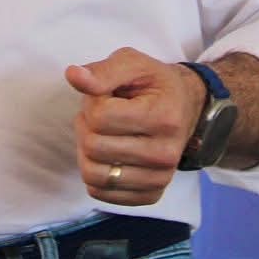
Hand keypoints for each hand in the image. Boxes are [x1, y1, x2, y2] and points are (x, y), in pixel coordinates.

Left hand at [64, 48, 206, 206]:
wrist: (186, 107)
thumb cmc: (154, 83)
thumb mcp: (132, 63)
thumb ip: (102, 70)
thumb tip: (73, 75)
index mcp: (163, 117)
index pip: (99, 117)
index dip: (92, 102)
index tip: (107, 96)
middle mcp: (165, 153)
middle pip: (93, 146)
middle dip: (87, 126)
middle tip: (103, 114)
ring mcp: (159, 178)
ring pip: (92, 174)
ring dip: (87, 151)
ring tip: (103, 133)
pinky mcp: (150, 195)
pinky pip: (100, 192)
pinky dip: (95, 171)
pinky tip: (109, 154)